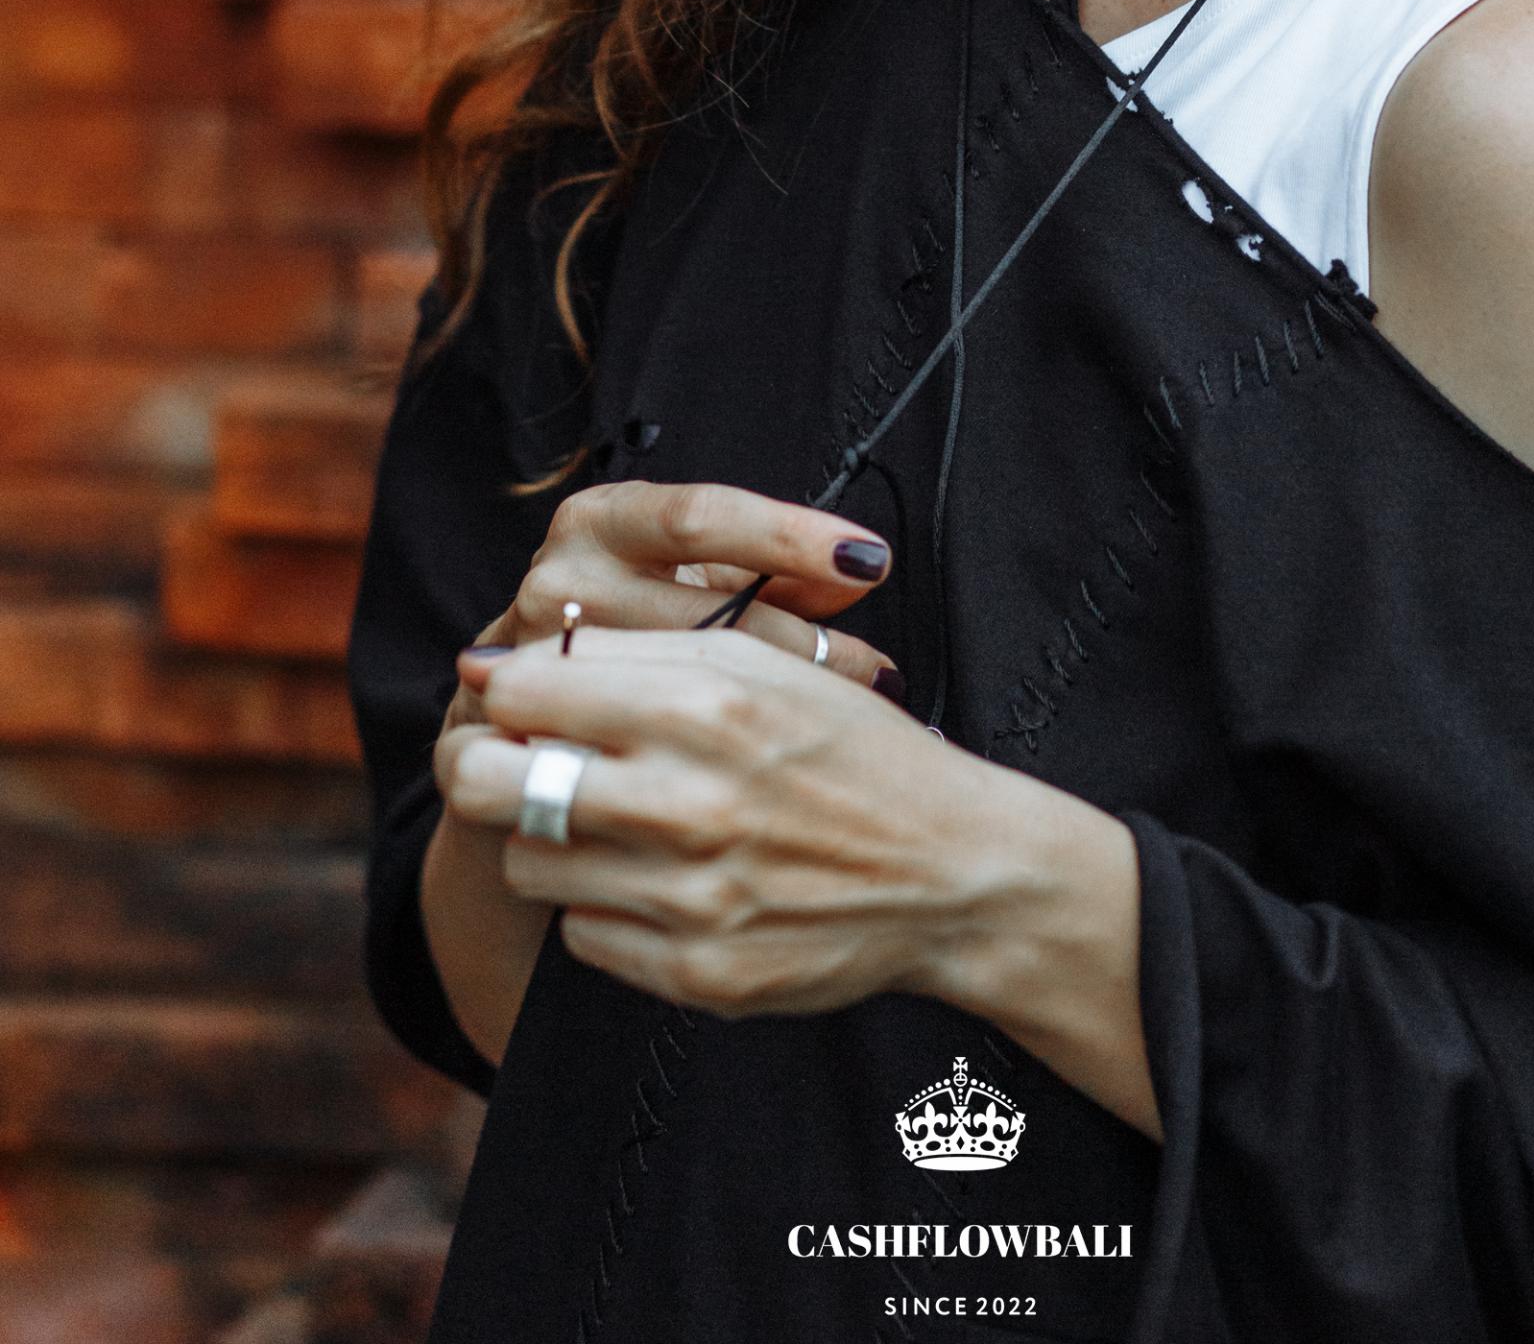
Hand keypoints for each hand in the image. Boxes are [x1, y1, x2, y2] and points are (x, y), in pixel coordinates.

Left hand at [438, 625, 993, 1017]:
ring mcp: (689, 897)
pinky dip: (607, 906)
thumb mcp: (760, 664)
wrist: (953, 873)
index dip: (506, 690)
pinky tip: (666, 881)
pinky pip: (583, 934)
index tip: (521, 698)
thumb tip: (501, 666)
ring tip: (618, 821)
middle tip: (520, 763)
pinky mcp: (695, 974)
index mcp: (705, 702)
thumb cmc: (852, 751)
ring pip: (527, 861)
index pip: (522, 691)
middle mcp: (688, 799)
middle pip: (489, 783)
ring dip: (554, 839)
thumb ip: (633, 653)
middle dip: (487, 767)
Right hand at [449, 479, 904, 718]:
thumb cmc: (626, 632)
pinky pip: (634, 751)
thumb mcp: (689, 581)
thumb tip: (857, 567)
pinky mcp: (523, 736)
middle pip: (702, 612)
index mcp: (603, 520)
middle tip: (876, 670)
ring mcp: (532, 657)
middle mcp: (559, 577)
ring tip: (841, 722)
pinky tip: (767, 773)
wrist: (515, 715)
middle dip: (803, 643)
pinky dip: (710, 762)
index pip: (703, 516)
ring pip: (677, 690)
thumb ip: (767, 569)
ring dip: (774, 706)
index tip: (867, 558)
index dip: (790, 536)